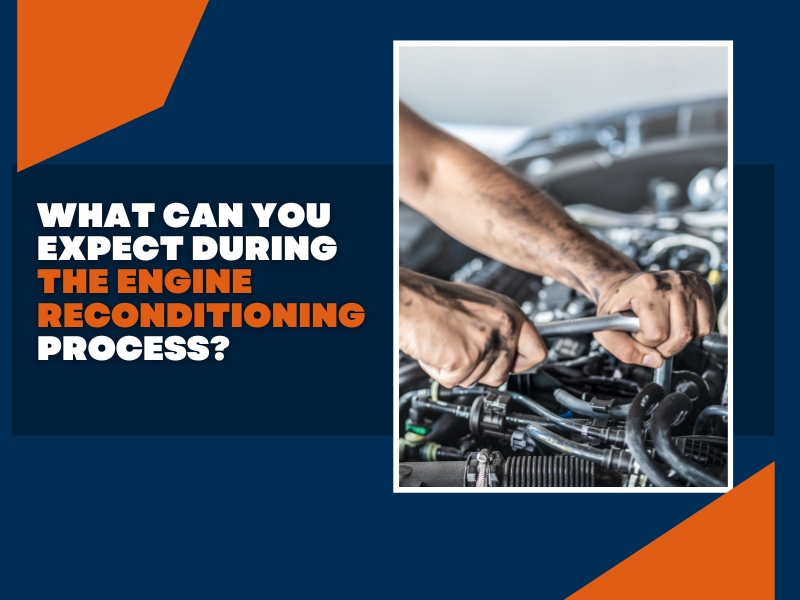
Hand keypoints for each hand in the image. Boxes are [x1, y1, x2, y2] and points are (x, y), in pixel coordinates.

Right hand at [400, 270, 546, 387]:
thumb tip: (509, 352)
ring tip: (445, 344)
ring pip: (477, 381)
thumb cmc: (432, 301)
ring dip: (457, 370)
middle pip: (504, 375)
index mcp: (509, 312)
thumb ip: (498, 329)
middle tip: (461, 349)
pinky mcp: (466, 360)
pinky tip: (435, 350)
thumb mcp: (478, 308)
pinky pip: (455, 382)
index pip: (538, 352)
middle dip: (480, 370)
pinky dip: (440, 372)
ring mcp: (486, 344)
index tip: (512, 366)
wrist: (406, 300)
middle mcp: (503, 326)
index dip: (521, 364)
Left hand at [594, 270, 715, 367]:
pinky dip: (693, 332)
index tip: (637, 332)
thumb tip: (656, 361)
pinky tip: (676, 323)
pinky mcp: (703, 288)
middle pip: (681, 334)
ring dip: (678, 340)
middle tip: (651, 336)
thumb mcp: (606, 330)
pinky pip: (707, 325)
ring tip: (662, 327)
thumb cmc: (617, 307)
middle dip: (664, 346)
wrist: (624, 287)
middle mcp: (672, 282)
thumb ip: (624, 350)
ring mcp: (690, 283)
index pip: (657, 332)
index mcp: (646, 287)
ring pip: (695, 332)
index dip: (645, 341)